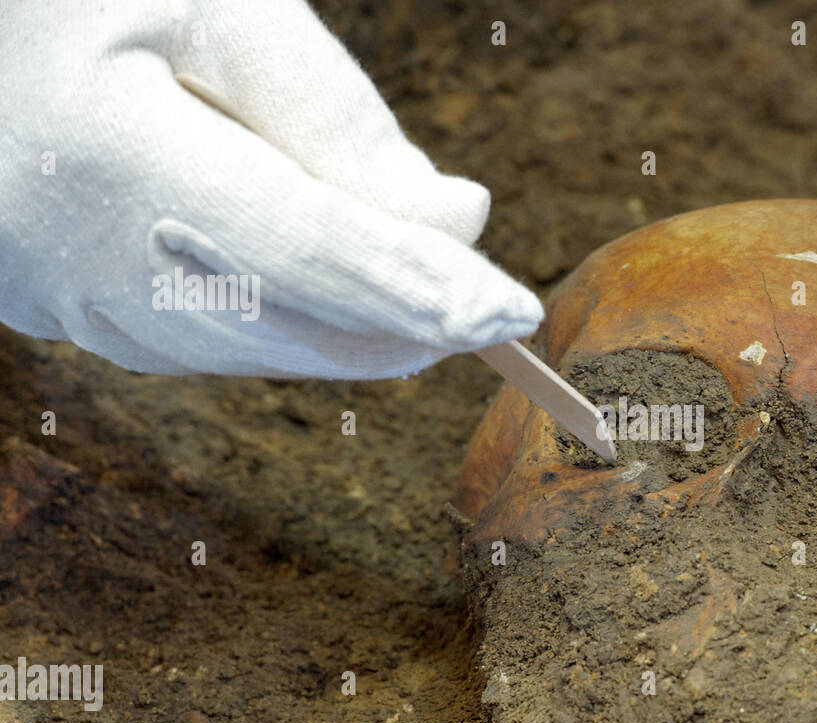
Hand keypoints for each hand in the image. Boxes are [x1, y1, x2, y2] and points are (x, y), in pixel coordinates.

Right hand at [0, 0, 542, 378]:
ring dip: (356, 331)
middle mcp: (76, 255)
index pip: (307, 250)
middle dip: (406, 324)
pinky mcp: (67, 316)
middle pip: (291, 324)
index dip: (418, 288)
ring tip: (424, 293)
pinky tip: (327, 290)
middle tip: (487, 305)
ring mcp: (64, 300)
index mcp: (109, 153)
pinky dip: (290, 326)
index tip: (512, 313)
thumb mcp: (219, 7)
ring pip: (256, 352)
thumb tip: (456, 220)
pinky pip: (211, 346)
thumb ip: (338, 116)